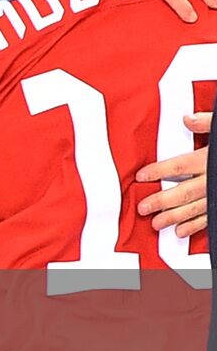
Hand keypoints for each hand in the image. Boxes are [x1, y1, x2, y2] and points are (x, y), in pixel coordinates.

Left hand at [137, 112, 209, 238]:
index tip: (141, 176)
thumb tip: (187, 119)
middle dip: (162, 200)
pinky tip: (181, 231)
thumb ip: (208, 123)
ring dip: (175, 217)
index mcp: (211, 159)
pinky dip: (195, 226)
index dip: (158, 171)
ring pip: (195, 208)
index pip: (180, 166)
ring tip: (156, 224)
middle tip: (143, 207)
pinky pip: (210, 217)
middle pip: (184, 192)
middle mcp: (215, 178)